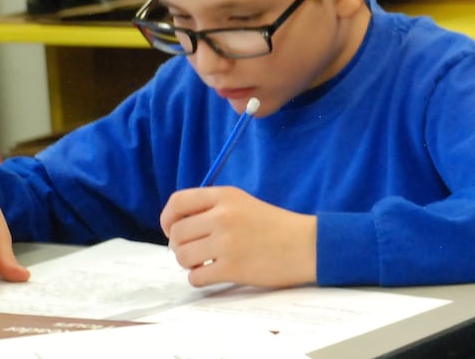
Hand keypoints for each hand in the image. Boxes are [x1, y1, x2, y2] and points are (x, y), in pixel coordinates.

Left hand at [161, 187, 317, 288]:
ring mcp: (226, 243)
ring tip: (208, 262)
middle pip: (177, 234)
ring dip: (190, 263)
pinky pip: (195, 277)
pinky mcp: (231, 268)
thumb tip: (176, 229)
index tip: (172, 229)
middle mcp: (223, 216)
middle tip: (197, 250)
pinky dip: (200, 278)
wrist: (307, 245)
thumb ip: (213, 209)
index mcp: (226, 197)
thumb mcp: (244, 203)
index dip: (168, 218)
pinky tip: (216, 273)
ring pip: (182, 256)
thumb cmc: (276, 226)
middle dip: (181, 245)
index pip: (178, 202)